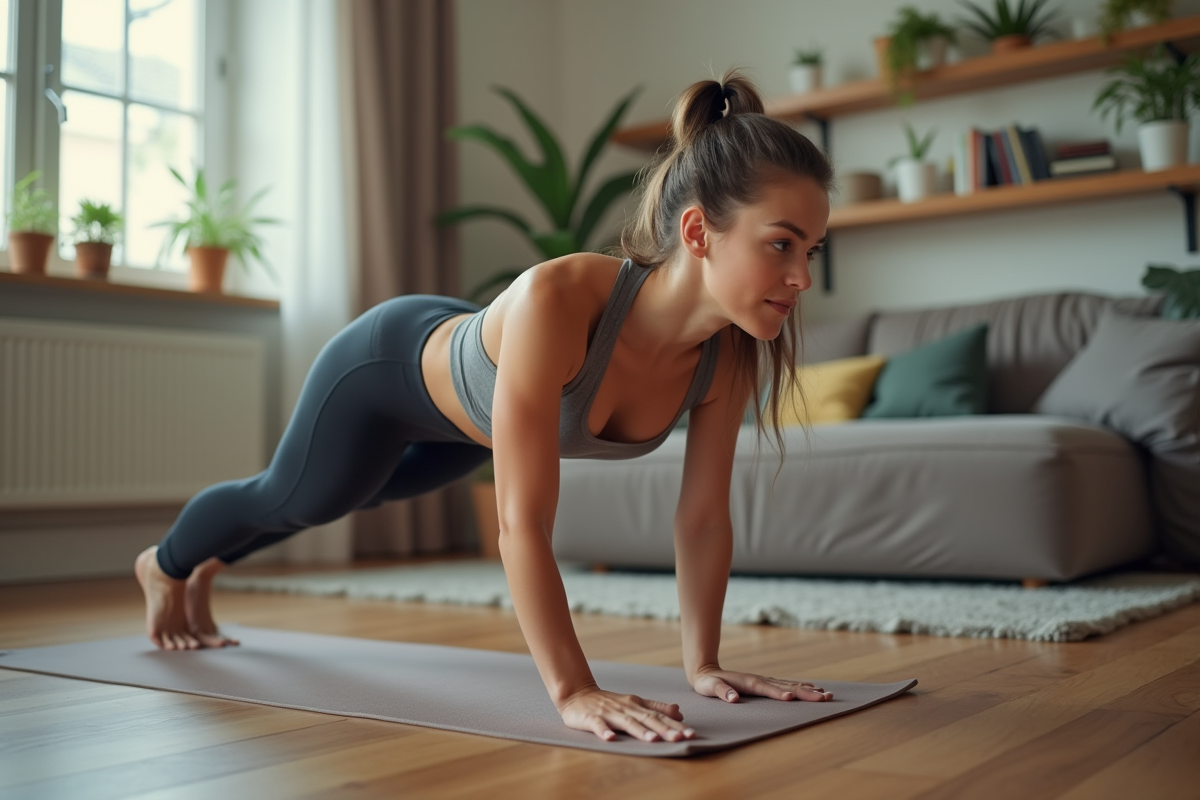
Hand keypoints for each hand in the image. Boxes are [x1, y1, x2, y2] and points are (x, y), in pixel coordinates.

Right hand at [558, 686, 696, 743]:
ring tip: (653, 740)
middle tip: (680, 738)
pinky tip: (610, 739)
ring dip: (640, 731)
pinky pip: (598, 726)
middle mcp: (625, 708)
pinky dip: (604, 732)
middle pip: (647, 719)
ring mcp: (608, 713)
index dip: (675, 725)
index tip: (691, 734)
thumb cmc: (608, 702)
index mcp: (636, 705)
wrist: (577, 694)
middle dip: (664, 729)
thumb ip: (655, 707)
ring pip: (626, 722)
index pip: (659, 715)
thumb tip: (679, 712)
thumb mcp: (633, 702)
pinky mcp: (591, 718)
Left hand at [691, 666, 833, 702]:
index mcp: (749, 682)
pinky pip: (787, 685)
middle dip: (806, 692)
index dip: (779, 693)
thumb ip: (721, 692)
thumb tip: (733, 697)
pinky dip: (802, 687)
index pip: (767, 688)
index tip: (792, 698)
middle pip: (787, 686)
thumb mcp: (709, 687)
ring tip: (826, 694)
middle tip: (825, 697)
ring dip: (809, 690)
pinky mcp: (766, 684)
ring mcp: (765, 681)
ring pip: (791, 685)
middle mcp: (761, 680)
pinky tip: (812, 689)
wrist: (707, 672)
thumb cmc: (708, 682)